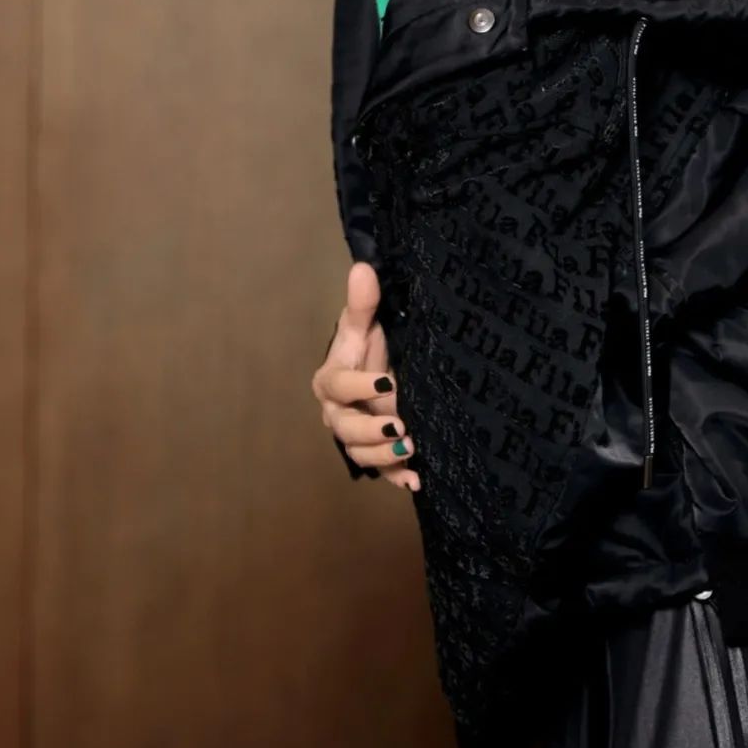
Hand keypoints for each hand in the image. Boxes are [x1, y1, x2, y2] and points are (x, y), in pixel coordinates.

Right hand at [311, 260, 419, 491]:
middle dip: (371, 429)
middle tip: (400, 425)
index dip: (359, 385)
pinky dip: (397, 476)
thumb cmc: (368, 345)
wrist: (377, 370)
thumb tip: (362, 267)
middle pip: (346, 428)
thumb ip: (363, 302)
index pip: (339, 385)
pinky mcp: (374, 452)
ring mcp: (354, 435)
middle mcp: (337, 412)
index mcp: (331, 380)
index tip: (385, 380)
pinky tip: (417, 479)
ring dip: (384, 454)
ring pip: (360, 452)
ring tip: (411, 447)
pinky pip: (381, 470)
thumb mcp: (365, 324)